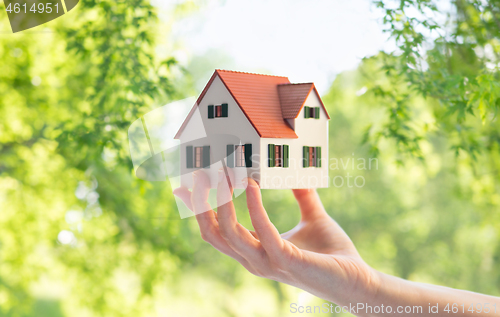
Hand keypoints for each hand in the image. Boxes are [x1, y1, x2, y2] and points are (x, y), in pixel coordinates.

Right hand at [173, 169, 379, 305]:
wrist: (358, 279)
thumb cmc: (333, 252)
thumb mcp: (313, 216)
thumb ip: (303, 196)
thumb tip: (297, 172)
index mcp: (255, 250)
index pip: (216, 231)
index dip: (199, 208)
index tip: (187, 184)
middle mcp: (254, 259)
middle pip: (213, 232)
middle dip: (201, 202)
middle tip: (200, 171)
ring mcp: (267, 263)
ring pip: (229, 233)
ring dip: (222, 201)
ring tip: (224, 172)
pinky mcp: (286, 260)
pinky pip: (262, 231)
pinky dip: (254, 206)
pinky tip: (253, 185)